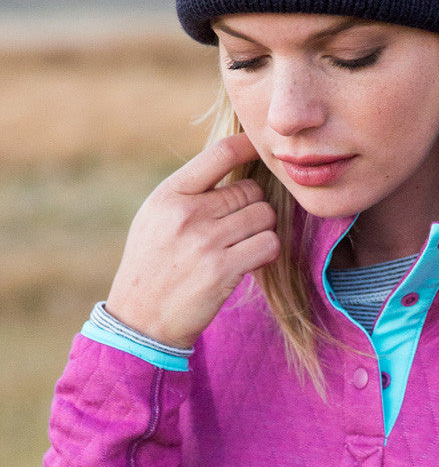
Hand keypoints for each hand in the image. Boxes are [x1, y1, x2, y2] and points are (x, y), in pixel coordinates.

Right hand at [105, 133, 278, 348]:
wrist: (140, 320)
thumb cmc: (154, 263)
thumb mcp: (157, 216)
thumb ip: (191, 191)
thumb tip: (236, 160)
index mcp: (169, 194)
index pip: (220, 153)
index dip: (248, 145)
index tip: (260, 146)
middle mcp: (187, 213)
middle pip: (251, 189)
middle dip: (252, 205)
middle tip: (238, 225)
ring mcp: (205, 242)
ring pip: (265, 215)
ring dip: (262, 229)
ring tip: (242, 243)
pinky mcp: (223, 271)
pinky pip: (269, 244)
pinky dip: (266, 251)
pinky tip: (249, 259)